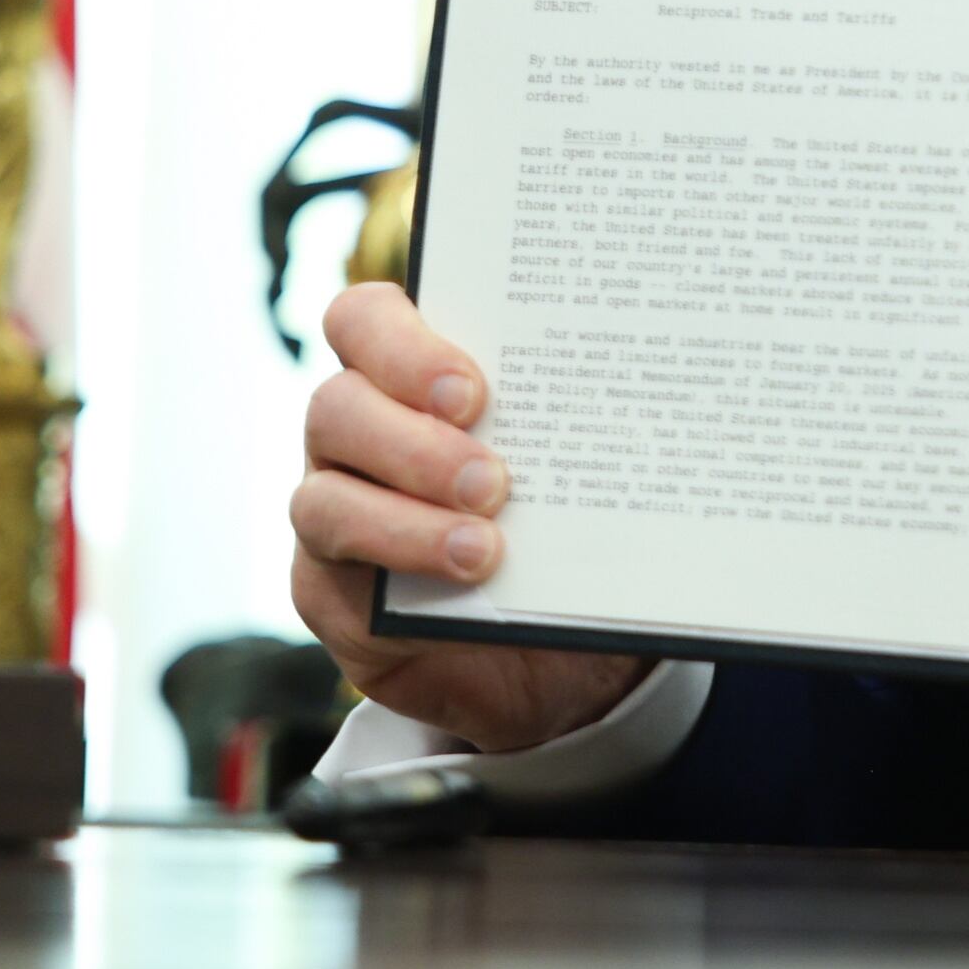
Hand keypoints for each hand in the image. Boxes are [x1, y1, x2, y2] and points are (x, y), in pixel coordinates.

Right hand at [287, 282, 646, 755]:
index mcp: (405, 376)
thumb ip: (584, 432)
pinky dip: (402, 575)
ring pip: (324, 499)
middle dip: (413, 441)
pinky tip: (464, 583)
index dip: (404, 345)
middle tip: (492, 480)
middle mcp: (355, 435)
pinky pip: (334, 582)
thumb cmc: (564, 529)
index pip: (366, 322)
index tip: (476, 391)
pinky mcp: (328, 592)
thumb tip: (645, 404)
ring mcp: (333, 512)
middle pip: (337, 406)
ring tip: (486, 547)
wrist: (551, 647)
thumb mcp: (582, 472)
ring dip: (406, 522)